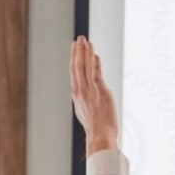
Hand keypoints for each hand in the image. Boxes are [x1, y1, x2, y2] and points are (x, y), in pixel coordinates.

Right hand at [70, 36, 118, 155]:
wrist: (100, 135)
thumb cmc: (96, 128)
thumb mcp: (86, 112)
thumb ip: (86, 100)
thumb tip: (86, 96)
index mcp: (77, 95)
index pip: (74, 73)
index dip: (74, 59)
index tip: (75, 49)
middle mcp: (80, 91)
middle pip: (77, 66)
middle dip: (77, 51)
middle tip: (78, 39)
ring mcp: (89, 91)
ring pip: (84, 67)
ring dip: (85, 53)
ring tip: (85, 41)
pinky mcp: (100, 92)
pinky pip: (95, 74)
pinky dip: (94, 63)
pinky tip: (94, 54)